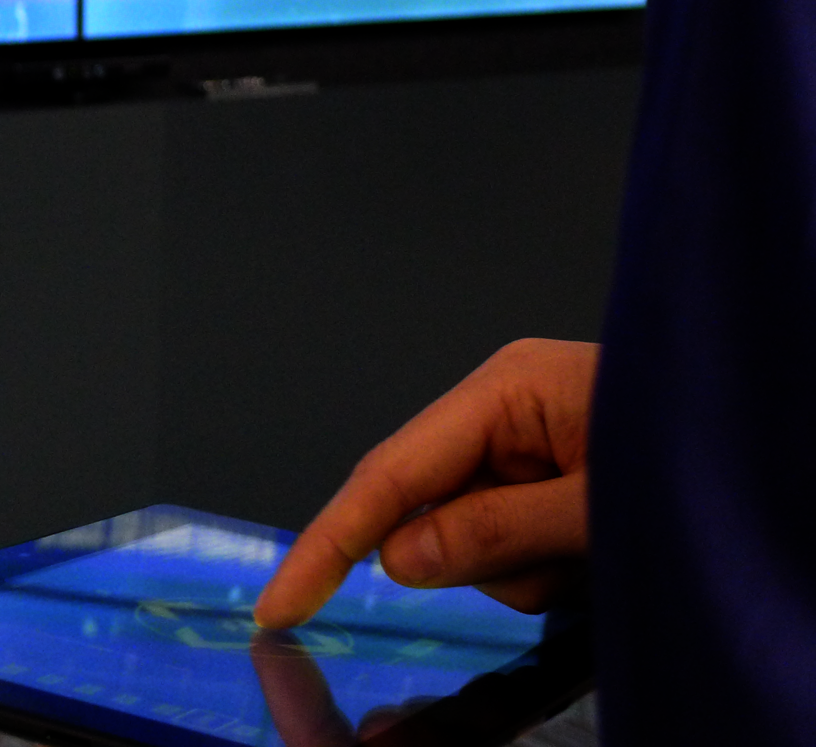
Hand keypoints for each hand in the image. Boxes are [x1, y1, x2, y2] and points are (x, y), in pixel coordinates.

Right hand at [254, 339, 596, 629]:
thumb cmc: (717, 457)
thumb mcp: (602, 506)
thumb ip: (498, 531)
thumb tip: (396, 559)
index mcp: (507, 390)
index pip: (389, 476)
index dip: (327, 544)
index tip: (278, 605)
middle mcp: (504, 411)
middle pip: (429, 513)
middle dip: (480, 559)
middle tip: (564, 560)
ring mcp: (526, 448)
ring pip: (471, 544)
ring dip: (529, 573)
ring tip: (602, 551)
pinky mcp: (547, 483)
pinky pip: (510, 550)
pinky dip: (549, 570)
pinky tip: (602, 552)